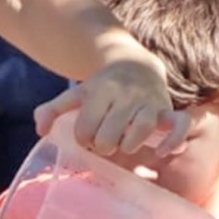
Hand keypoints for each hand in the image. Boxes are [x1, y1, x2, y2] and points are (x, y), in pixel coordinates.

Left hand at [34, 57, 188, 155]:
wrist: (135, 66)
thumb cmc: (101, 89)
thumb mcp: (75, 95)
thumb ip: (52, 110)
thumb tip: (40, 132)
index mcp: (100, 91)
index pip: (86, 128)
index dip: (83, 139)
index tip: (87, 136)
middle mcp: (125, 95)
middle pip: (110, 134)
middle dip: (103, 145)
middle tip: (104, 142)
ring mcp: (149, 102)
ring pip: (141, 129)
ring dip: (128, 145)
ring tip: (123, 145)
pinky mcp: (167, 109)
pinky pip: (178, 125)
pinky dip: (172, 140)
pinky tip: (161, 151)